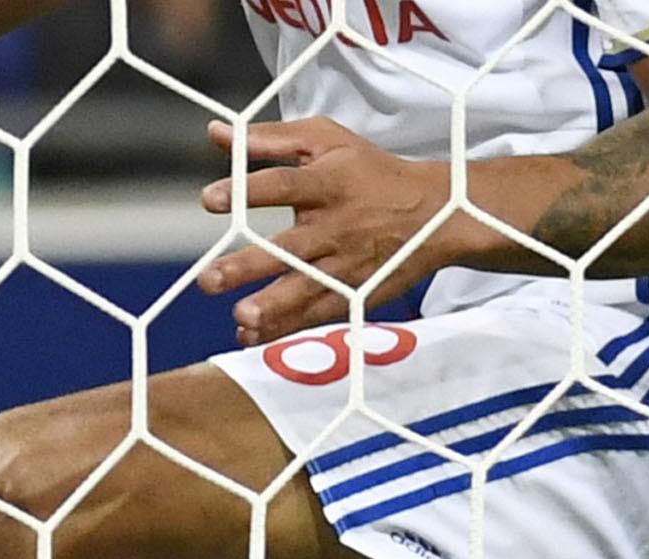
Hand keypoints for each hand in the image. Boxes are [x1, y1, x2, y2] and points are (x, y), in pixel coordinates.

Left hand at [193, 118, 476, 343]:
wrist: (438, 214)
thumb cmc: (370, 171)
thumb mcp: (327, 140)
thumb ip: (270, 139)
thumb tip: (216, 132)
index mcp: (328, 183)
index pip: (283, 185)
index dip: (246, 191)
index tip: (209, 199)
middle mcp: (335, 227)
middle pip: (288, 248)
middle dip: (247, 266)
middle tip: (209, 279)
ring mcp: (345, 265)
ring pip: (304, 288)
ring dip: (271, 306)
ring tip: (241, 317)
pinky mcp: (353, 293)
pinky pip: (314, 314)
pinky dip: (283, 328)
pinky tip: (249, 335)